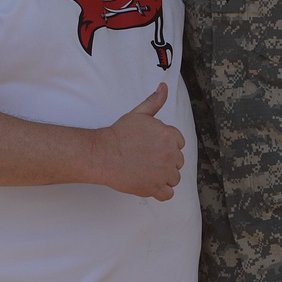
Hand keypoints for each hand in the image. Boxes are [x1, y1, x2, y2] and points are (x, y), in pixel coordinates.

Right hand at [96, 83, 185, 201]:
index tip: (151, 146)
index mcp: (169, 136)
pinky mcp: (154, 188)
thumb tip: (163, 87)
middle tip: (147, 158)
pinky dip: (161, 191)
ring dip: (164, 176)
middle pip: (178, 161)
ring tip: (147, 170)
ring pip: (174, 178)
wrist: (103, 154)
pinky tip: (149, 183)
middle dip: (166, 161)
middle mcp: (169, 155)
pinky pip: (168, 194)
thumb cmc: (119, 134)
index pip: (179, 143)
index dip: (166, 145)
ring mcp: (163, 173)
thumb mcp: (139, 114)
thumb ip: (155, 102)